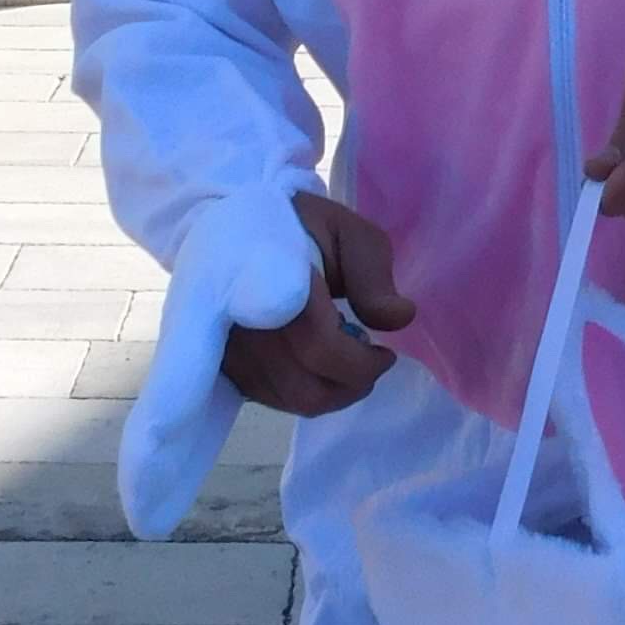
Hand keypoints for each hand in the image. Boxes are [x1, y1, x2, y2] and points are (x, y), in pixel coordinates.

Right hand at [220, 191, 411, 418]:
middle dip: (353, 383)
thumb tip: (401, 318)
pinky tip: (315, 367)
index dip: (360, 364)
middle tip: (371, 361)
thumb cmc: (295, 226)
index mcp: (276, 285)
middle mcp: (246, 326)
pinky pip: (270, 398)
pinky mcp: (224, 364)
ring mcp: (230, 350)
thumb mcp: (343, 230)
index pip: (320, 347)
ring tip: (346, 364)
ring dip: (332, 392)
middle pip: (307, 387)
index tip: (384, 352)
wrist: (230, 225)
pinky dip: (304, 392)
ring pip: (291, 399)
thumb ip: (371, 272)